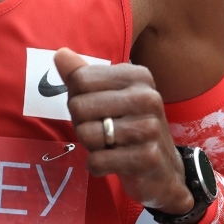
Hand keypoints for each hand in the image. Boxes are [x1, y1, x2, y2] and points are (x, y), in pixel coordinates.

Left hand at [54, 48, 193, 215]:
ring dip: (90, 145)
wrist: (163, 169)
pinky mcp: (148, 158)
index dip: (77, 98)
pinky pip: (97, 161)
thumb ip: (81, 74)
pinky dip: (97, 165)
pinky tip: (113, 162)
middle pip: (79, 106)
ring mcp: (150, 128)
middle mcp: (147, 97)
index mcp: (136, 75)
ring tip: (109, 145)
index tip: (96, 109)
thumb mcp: (106, 96)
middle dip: (81, 123)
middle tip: (102, 130)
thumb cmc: (126, 126)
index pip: (80, 79)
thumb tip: (60, 54)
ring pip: (87, 134)